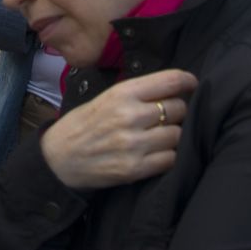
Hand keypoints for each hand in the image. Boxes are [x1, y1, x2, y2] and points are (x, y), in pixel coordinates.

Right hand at [41, 68, 196, 189]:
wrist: (59, 158)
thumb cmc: (84, 124)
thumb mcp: (106, 98)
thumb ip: (137, 93)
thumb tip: (173, 88)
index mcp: (122, 93)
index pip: (169, 81)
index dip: (187, 81)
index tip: (191, 84)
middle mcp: (130, 115)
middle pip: (178, 108)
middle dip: (176, 111)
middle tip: (166, 116)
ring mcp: (133, 144)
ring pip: (177, 135)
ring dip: (172, 136)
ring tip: (158, 136)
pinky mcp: (134, 168)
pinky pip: (169, 159)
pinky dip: (166, 156)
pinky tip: (154, 153)